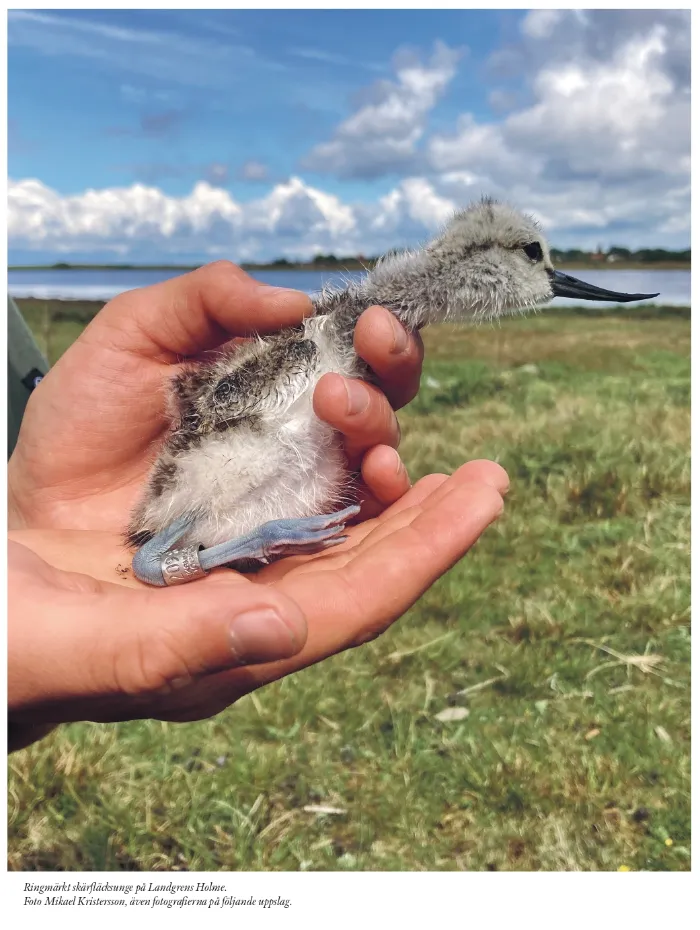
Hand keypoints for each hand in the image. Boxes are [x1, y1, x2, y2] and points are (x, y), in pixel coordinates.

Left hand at [8, 261, 422, 531]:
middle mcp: (298, 450)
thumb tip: (299, 302)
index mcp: (275, 393)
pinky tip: (381, 483)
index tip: (369, 323)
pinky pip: (351, 552)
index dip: (378, 344)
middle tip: (343, 386)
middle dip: (388, 390)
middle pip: (377, 421)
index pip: (353, 364)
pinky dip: (389, 524)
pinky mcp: (281, 565)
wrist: (37, 510)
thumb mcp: (135, 334)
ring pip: (376, 485)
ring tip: (362, 437)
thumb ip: (208, 300)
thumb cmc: (84, 424)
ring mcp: (295, 510)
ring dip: (389, 452)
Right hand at [9, 460, 506, 743]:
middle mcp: (252, 603)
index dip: (430, 549)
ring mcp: (236, 559)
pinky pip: (291, 488)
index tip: (487, 494)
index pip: (360, 600)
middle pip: (367, 556)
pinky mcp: (211, 522)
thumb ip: (176, 647)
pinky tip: (341, 421)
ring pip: (336, 517)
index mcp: (233, 646)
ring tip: (390, 411)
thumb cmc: (18, 642)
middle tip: (478, 469)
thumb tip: (285, 624)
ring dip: (375, 461)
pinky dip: (323, 451)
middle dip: (424, 510)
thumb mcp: (75, 648)